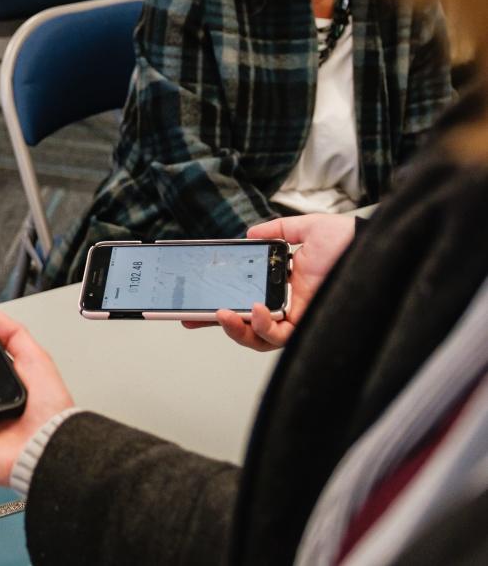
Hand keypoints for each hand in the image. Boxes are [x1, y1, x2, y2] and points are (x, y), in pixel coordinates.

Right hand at [181, 214, 354, 349]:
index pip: (247, 300)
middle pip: (247, 324)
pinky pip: (279, 335)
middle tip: (192, 316)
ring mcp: (299, 317)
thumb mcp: (305, 229)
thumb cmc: (348, 241)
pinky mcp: (308, 324)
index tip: (196, 303)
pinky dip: (262, 325)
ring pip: (259, 337)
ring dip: (236, 328)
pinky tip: (256, 310)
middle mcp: (290, 306)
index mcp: (286, 287)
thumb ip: (278, 230)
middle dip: (218, 324)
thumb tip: (251, 234)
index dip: (222, 304)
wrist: (373, 247)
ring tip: (222, 313)